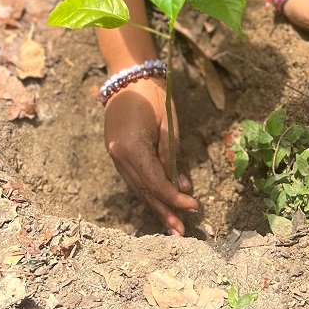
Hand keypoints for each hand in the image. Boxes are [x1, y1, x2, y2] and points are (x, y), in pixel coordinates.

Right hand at [103, 77, 197, 235]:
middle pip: (144, 191)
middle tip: (181, 232)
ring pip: (137, 187)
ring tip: (172, 224)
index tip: (194, 206)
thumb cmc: (152, 95)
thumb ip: (173, 157)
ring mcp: (114, 155)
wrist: (128, 76)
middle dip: (164, 211)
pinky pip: (133, 177)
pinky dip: (146, 190)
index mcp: (131, 148)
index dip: (175, 198)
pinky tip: (158, 202)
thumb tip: (182, 186)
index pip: (155, 182)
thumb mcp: (168, 124)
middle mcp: (119, 156)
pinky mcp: (115, 152)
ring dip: (155, 205)